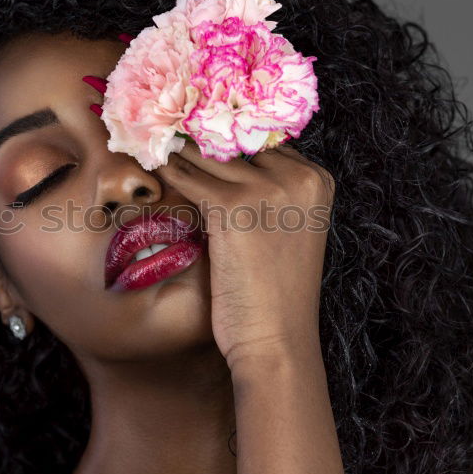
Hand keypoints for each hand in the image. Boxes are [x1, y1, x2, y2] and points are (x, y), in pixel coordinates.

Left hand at [156, 141, 334, 369]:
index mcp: (318, 181)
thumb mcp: (287, 231)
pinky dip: (169, 173)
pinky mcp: (232, 205)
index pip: (264, 143)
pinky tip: (154, 168)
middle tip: (171, 135)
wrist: (274, 338)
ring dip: (180, 155)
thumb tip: (222, 161)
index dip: (230, 144)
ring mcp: (266, 189)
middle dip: (203, 144)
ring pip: (208, 157)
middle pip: (236, 145)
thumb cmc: (275, 293)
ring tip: (156, 147)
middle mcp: (297, 177)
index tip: (202, 139)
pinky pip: (189, 178)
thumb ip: (270, 195)